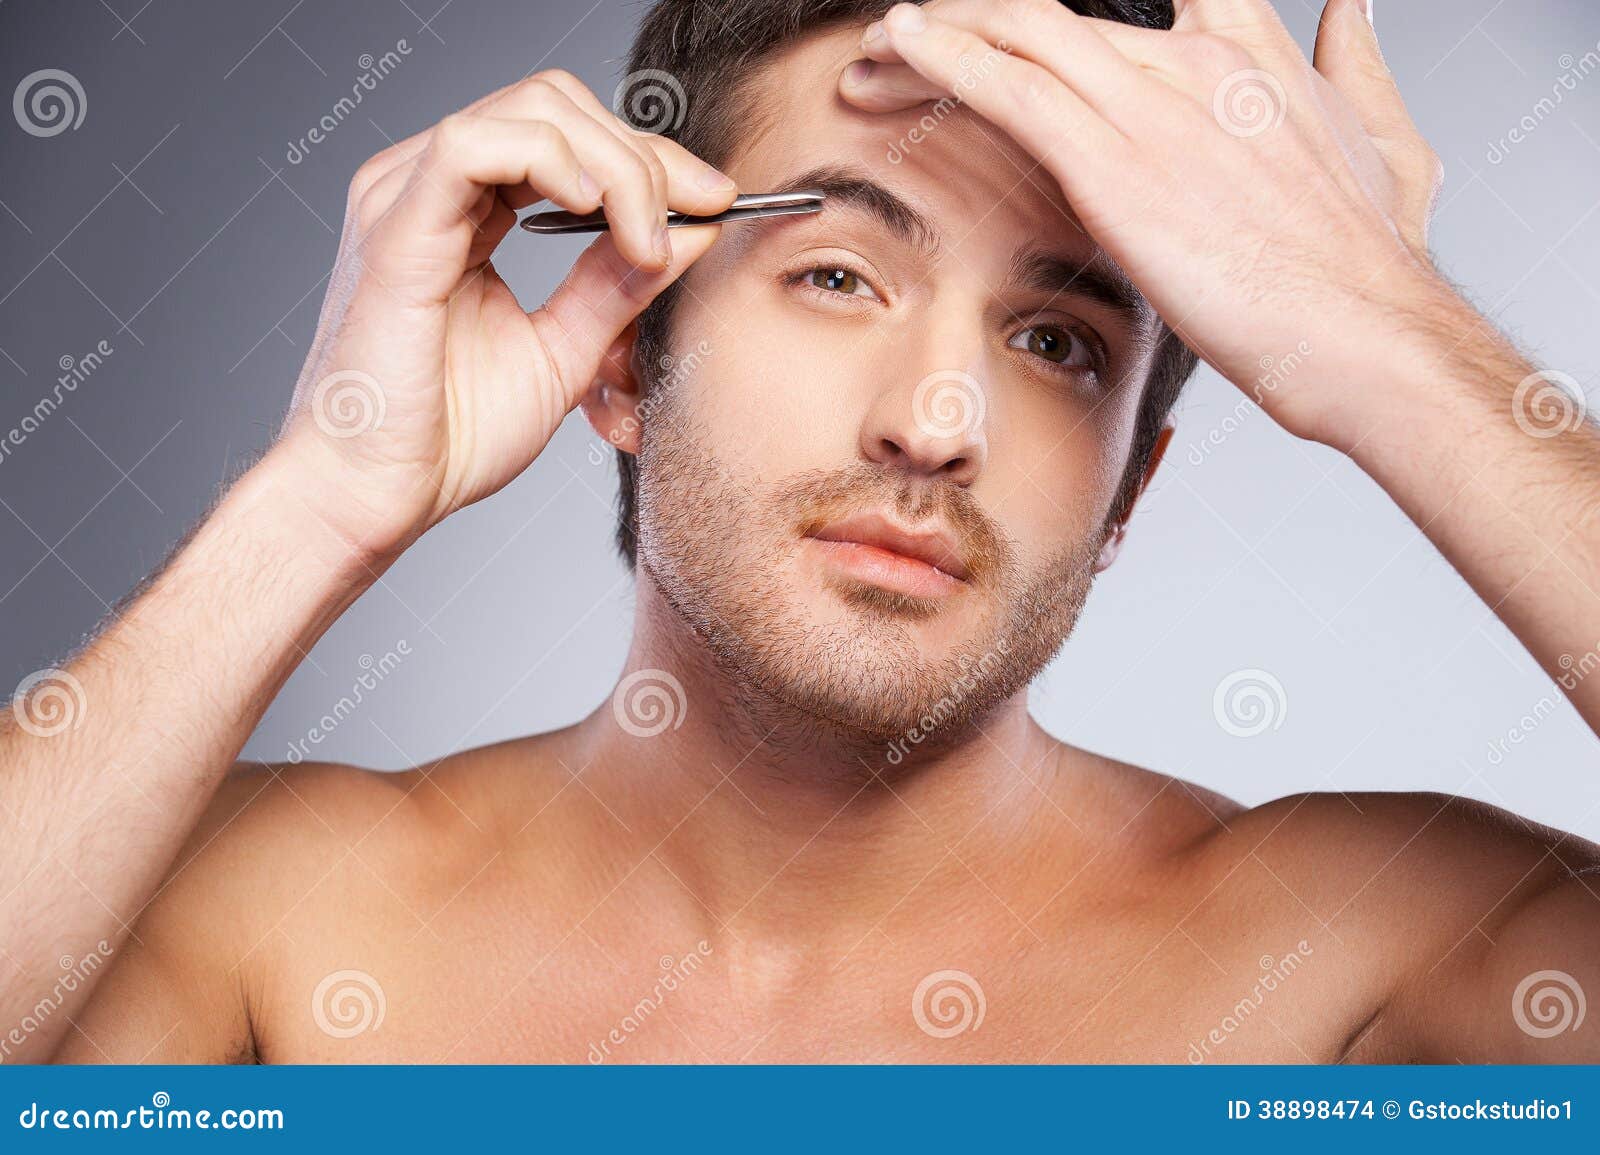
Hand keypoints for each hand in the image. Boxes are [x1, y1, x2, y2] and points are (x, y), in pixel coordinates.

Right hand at [274, 70, 736, 561]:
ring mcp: (405, 198)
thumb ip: (620, 285)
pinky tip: (593, 211)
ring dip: (614, 163)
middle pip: (556, 107)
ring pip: (529, 112)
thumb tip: (693, 231)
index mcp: (464, 211)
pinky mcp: (396, 227)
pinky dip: (551, 161)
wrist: (377, 497)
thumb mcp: (565, 349)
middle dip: (643, 152)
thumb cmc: (447, 438)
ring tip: (646, 238)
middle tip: (697, 211)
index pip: (565, 136)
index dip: (649, 157)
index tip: (715, 200)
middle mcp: (428, 188)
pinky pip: (474, 144)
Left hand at [841, 0, 1449, 446]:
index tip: (1008, 27)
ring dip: (935, 34)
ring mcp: (1152, 104)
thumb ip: (1354, 69)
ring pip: (1017, 32)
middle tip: (909, 46)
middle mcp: (1193, 63)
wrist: (1368, 329)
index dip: (1052, 14)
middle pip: (1049, 16)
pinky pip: (1006, 85)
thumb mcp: (1382, 142)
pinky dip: (941, 57)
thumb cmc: (1367, 263)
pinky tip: (896, 48)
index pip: (1144, 1)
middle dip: (972, 24)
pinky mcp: (1112, 159)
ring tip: (876, 52)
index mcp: (1245, 58)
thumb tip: (1350, 11)